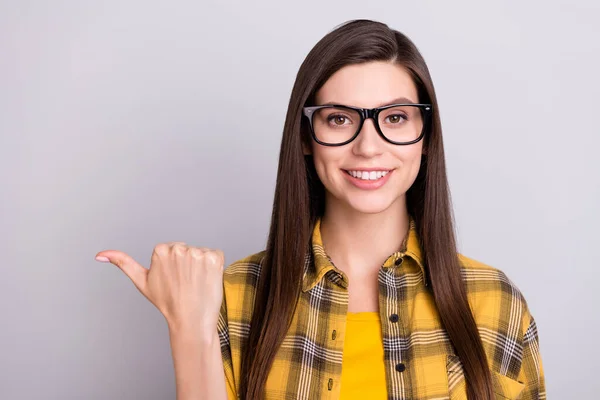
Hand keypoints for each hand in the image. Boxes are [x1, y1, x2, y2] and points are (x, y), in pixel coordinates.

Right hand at [95, 243, 224, 334]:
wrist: (190, 320)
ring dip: (201, 266)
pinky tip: (207, 280)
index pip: (173, 249)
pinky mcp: (215, 258)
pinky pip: (216, 255)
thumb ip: (123, 263)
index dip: (174, 265)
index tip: (172, 279)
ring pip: (201, 253)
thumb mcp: (142, 281)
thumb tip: (99, 254)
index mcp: (161, 249)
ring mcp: (198, 253)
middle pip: (187, 249)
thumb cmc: (167, 302)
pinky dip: (215, 267)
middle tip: (184, 283)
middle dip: (187, 263)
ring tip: (195, 283)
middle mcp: (179, 248)